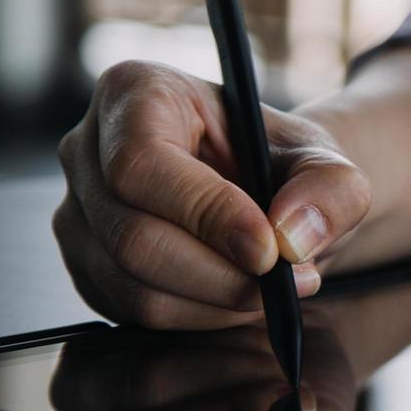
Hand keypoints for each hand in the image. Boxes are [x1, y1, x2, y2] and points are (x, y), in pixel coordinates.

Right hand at [54, 61, 371, 328]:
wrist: (274, 196)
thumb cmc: (288, 165)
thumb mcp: (329, 164)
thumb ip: (330, 190)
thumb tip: (290, 236)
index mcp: (136, 93)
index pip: (142, 163)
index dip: (205, 213)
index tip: (268, 250)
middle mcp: (88, 149)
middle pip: (131, 236)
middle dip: (220, 275)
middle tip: (289, 280)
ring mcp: (79, 212)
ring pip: (132, 286)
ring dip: (217, 302)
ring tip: (277, 288)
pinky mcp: (89, 267)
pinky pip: (134, 313)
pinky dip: (200, 318)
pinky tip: (242, 297)